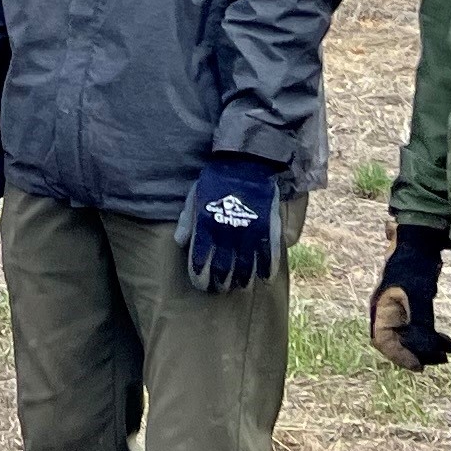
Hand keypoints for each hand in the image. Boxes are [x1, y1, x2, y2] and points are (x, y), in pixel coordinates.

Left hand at [175, 158, 281, 291]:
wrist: (245, 162)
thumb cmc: (216, 178)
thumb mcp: (194, 195)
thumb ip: (187, 220)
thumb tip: (181, 242)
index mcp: (206, 227)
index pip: (200, 262)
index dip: (200, 277)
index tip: (201, 285)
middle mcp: (227, 235)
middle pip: (223, 270)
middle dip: (220, 283)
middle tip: (220, 288)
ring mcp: (249, 234)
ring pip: (246, 268)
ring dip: (242, 281)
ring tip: (240, 286)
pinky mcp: (268, 229)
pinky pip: (270, 256)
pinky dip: (267, 270)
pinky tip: (265, 279)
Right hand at [368, 222, 450, 368]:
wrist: (419, 240)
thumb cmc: (413, 266)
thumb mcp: (417, 297)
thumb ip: (419, 326)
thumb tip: (425, 351)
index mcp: (381, 310)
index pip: (384, 341)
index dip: (400, 356)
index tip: (420, 366)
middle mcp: (387, 311)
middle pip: (398, 341)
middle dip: (417, 353)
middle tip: (438, 360)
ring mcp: (399, 307)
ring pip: (410, 335)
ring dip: (426, 346)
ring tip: (446, 352)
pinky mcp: (412, 304)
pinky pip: (418, 326)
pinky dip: (431, 336)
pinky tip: (446, 341)